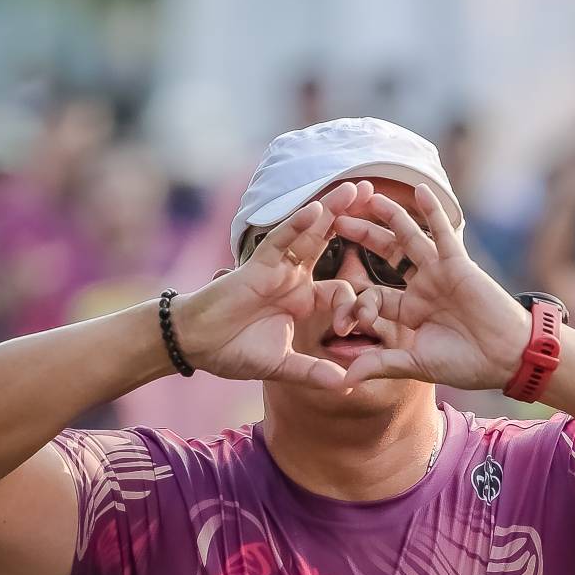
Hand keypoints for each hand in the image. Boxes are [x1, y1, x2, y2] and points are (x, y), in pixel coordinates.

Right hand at [169, 192, 370, 390]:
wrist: (197, 344)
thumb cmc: (234, 352)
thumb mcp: (282, 366)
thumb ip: (312, 372)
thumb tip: (347, 385)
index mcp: (304, 301)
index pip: (342, 293)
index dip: (355, 307)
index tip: (355, 327)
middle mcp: (294, 279)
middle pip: (329, 244)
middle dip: (352, 221)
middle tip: (376, 195)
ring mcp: (278, 268)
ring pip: (309, 234)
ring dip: (330, 211)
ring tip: (355, 188)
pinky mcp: (258, 265)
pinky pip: (280, 241)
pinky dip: (296, 226)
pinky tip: (315, 210)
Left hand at [331, 185, 530, 392]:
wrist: (506, 358)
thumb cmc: (466, 364)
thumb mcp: (416, 364)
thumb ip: (381, 365)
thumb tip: (343, 381)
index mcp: (410, 311)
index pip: (374, 297)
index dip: (356, 305)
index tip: (341, 322)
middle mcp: (422, 287)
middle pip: (386, 255)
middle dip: (363, 237)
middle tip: (337, 220)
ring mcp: (439, 273)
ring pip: (410, 238)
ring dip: (391, 216)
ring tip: (371, 197)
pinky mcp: (458, 264)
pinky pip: (444, 233)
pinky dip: (433, 212)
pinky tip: (420, 190)